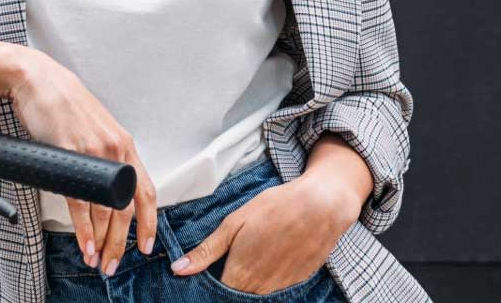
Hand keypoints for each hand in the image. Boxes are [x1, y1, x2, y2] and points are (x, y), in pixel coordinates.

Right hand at [6, 51, 158, 276]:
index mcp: (123, 145)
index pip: (146, 192)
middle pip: (125, 210)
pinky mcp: (69, 155)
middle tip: (114, 263)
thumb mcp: (93, 128)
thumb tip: (105, 183)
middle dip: (120, 243)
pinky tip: (84, 243)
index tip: (145, 246)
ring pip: (104, 210)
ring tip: (96, 259)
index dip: (149, 223)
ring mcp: (93, 153)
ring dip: (102, 242)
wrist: (37, 79)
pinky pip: (79, 201)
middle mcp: (114, 151)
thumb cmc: (61, 102)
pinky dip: (83, 228)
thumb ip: (104, 153)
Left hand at [170, 173, 353, 292]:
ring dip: (248, 281)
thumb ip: (206, 251)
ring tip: (250, 254)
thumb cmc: (275, 209)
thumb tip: (178, 269)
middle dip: (227, 281)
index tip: (205, 271)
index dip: (208, 283)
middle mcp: (261, 287)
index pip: (217, 292)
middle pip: (236, 293)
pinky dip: (268, 277)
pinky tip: (269, 255)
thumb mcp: (233, 224)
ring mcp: (282, 286)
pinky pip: (275, 287)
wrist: (321, 207)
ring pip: (256, 292)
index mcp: (240, 274)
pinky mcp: (298, 281)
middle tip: (229, 258)